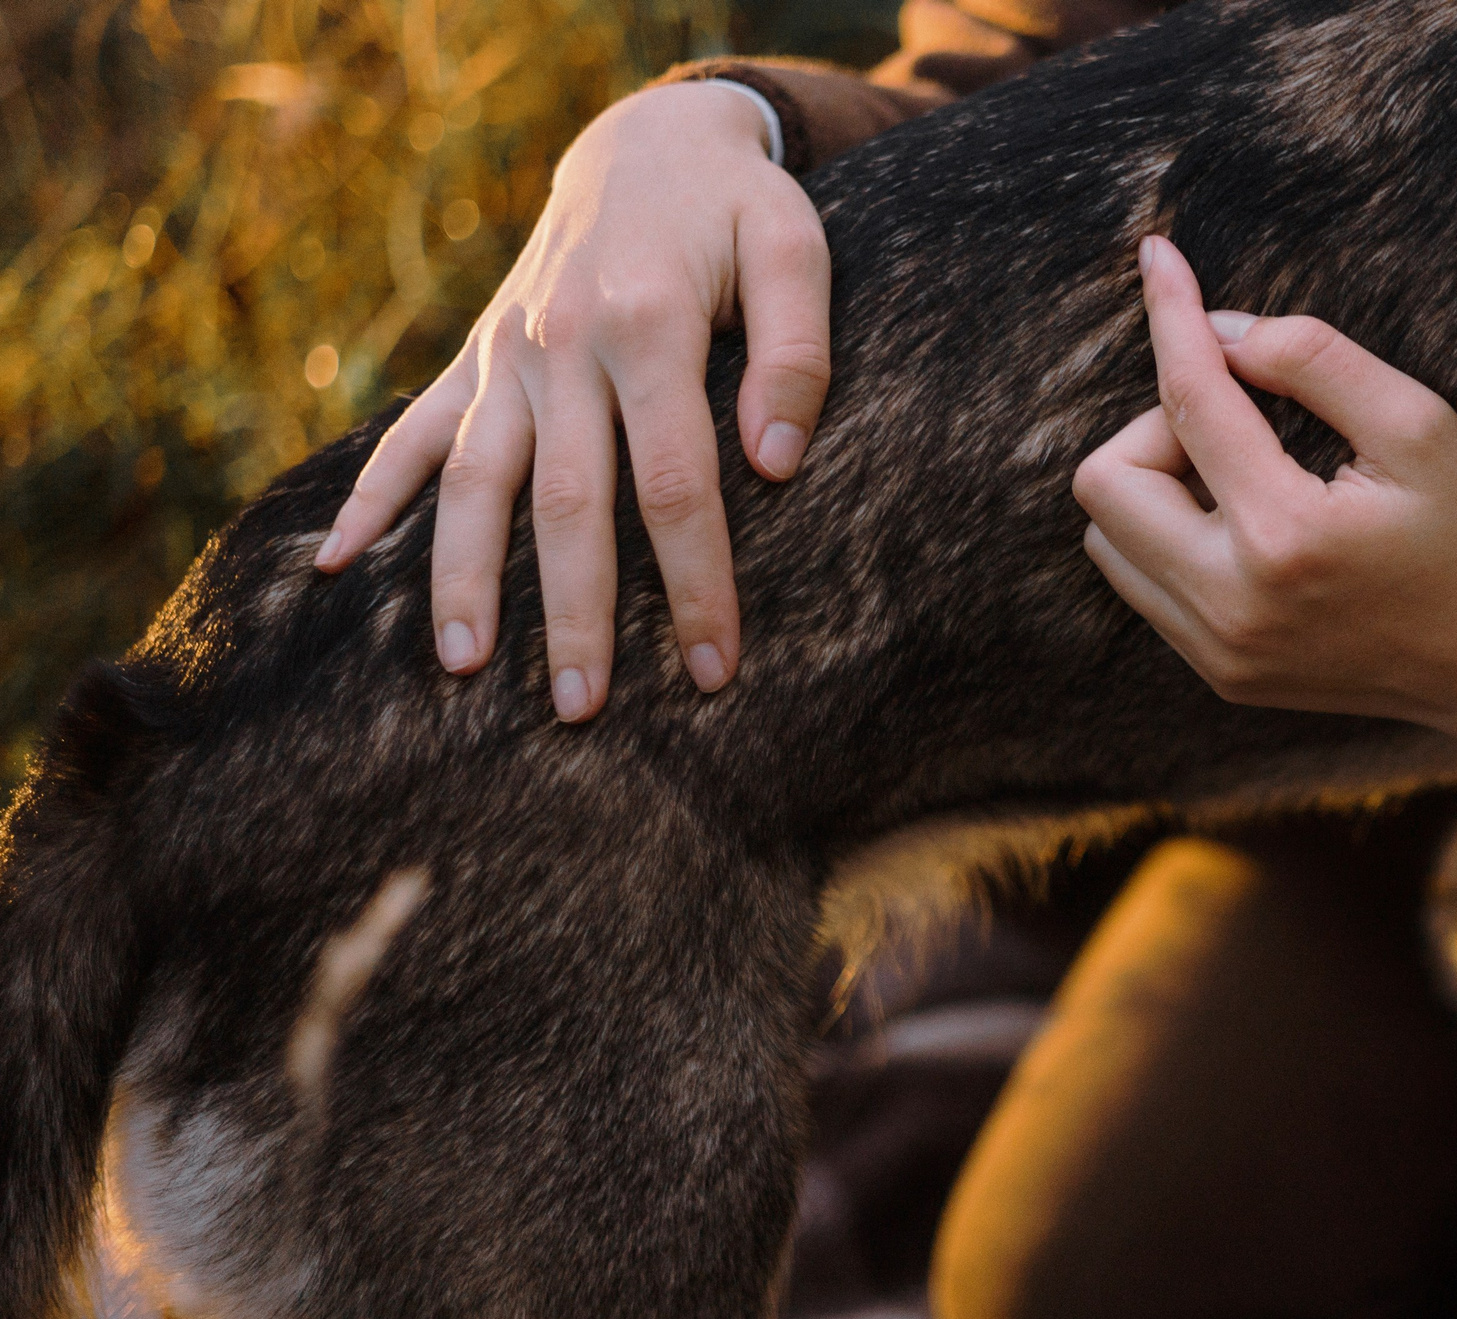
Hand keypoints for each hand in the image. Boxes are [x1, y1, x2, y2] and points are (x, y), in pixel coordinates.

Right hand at [316, 80, 832, 719]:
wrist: (647, 144)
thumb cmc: (737, 210)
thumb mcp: (792, 249)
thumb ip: (795, 353)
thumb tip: (775, 463)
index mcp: (649, 325)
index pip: (676, 482)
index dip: (696, 581)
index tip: (713, 668)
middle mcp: (562, 347)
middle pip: (567, 502)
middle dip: (575, 612)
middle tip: (582, 712)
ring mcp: (507, 357)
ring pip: (477, 481)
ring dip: (463, 577)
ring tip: (462, 667)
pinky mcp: (475, 360)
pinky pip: (412, 434)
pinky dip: (372, 497)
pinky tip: (337, 566)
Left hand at [1073, 237, 1456, 802]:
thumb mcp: (1421, 426)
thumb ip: (1317, 360)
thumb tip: (1222, 330)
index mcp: (1284, 536)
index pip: (1189, 399)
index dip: (1171, 316)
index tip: (1158, 256)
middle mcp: (1232, 605)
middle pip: (1106, 481)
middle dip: (1156, 424)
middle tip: (1241, 418)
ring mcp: (1218, 652)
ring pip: (1108, 539)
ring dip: (1155, 484)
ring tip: (1242, 473)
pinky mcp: (1219, 674)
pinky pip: (1142, 584)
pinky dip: (1168, 534)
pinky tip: (1242, 520)